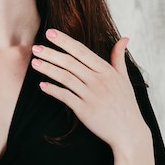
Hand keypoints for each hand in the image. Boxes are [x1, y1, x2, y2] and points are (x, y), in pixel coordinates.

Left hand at [30, 29, 149, 151]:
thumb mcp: (124, 78)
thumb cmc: (125, 103)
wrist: (129, 132)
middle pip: (70, 63)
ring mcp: (91, 96)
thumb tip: (124, 38)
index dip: (64, 41)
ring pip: (65, 78)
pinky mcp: (85, 110)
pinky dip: (53, 90)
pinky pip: (65, 96)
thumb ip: (119, 57)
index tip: (49, 32)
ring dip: (48, 69)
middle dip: (50, 53)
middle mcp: (99, 81)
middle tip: (35, 47)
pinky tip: (42, 85)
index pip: (81, 51)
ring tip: (34, 62)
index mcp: (106, 71)